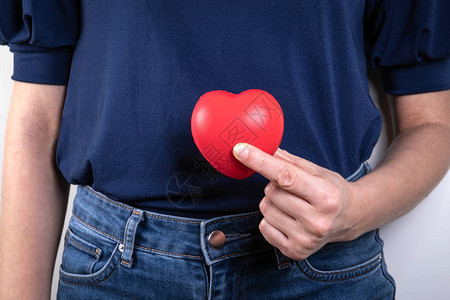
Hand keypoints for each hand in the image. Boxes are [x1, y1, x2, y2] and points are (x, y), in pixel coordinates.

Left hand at [233, 143, 360, 259]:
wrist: (348, 219)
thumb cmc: (330, 190)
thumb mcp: (316, 171)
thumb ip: (287, 160)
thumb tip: (261, 146)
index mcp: (326, 196)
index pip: (285, 176)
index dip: (259, 161)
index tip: (240, 150)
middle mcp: (317, 221)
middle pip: (271, 192)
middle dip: (275, 186)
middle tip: (293, 190)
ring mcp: (306, 239)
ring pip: (265, 208)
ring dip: (273, 202)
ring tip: (293, 205)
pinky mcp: (295, 251)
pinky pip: (264, 227)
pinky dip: (271, 220)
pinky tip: (289, 219)